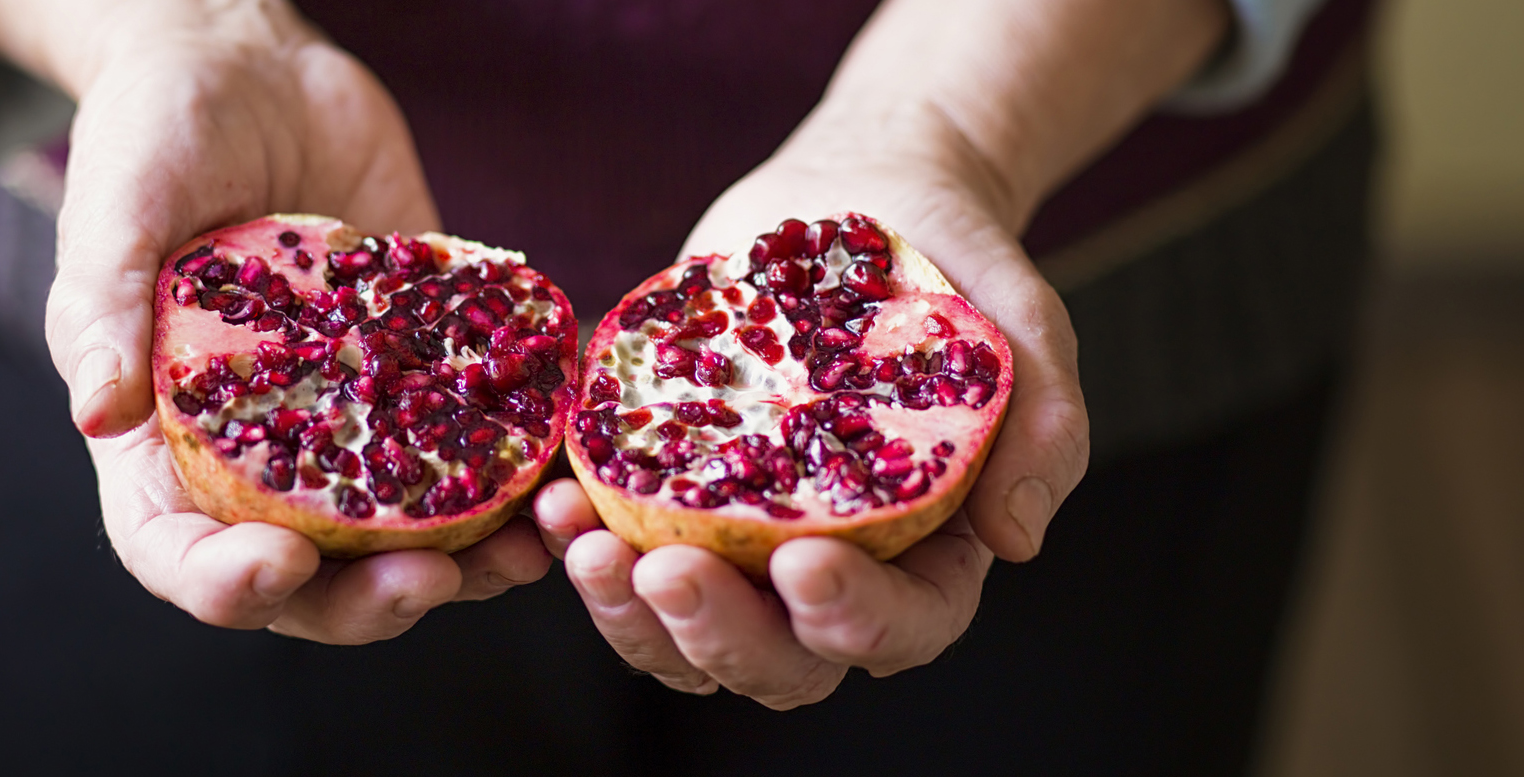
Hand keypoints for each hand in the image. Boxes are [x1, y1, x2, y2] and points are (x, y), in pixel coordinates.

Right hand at [0, 0, 555, 640]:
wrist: (250, 66)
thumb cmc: (152, 135)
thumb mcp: (113, 212)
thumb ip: (105, 307)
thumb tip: (97, 415)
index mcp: (164, 440)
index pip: (180, 551)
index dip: (226, 584)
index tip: (284, 566)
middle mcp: (262, 453)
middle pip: (309, 575)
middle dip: (367, 598)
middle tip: (428, 583)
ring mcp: (349, 420)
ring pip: (406, 533)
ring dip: (468, 561)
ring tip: (524, 553)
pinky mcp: (420, 373)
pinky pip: (471, 445)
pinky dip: (518, 473)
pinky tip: (561, 471)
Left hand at [535, 102, 1089, 706]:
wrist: (864, 196)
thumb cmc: (956, 270)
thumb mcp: (1024, 327)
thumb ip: (1044, 426)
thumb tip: (1015, 542)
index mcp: (926, 556)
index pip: (899, 628)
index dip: (852, 618)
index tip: (802, 560)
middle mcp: (828, 569)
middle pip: (776, 661)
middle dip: (716, 632)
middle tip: (667, 569)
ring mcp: (738, 541)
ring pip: (679, 633)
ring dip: (626, 611)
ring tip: (584, 543)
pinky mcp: (668, 491)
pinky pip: (617, 549)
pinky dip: (579, 539)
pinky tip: (553, 496)